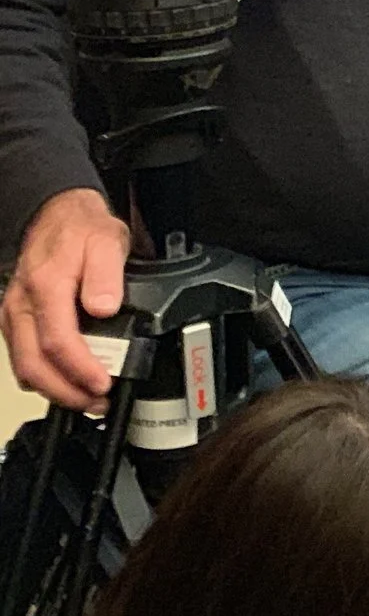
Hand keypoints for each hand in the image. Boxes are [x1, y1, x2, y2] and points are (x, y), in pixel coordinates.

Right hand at [1, 187, 130, 410]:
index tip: (102, 384)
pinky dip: (42, 375)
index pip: (58, 342)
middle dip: (65, 392)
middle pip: (33, 365)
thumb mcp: (107, 241)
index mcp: (46, 287)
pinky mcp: (15, 319)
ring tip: (86, 398)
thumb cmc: (81, 229)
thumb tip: (105, 308)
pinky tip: (64, 381)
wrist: (56, 213)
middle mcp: (22, 305)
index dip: (80, 370)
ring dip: (53, 389)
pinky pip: (21, 356)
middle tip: (96, 402)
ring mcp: (14, 314)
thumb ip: (106, 276)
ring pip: (23, 366)